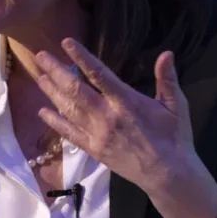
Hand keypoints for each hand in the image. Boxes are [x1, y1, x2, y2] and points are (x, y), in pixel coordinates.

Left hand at [35, 39, 216, 217]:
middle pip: (75, 90)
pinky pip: (70, 134)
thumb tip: (167, 53)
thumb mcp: (177, 105)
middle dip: (56, 72)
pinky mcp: (94, 150)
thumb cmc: (175, 137)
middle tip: (40, 56)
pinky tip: (43, 112)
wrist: (168, 175)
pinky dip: (55, 122)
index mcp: (126, 102)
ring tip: (39, 76)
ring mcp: (97, 135)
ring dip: (52, 92)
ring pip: (69, 110)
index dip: (82, 57)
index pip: (99, 74)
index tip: (66, 43)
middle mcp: (107, 117)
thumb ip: (168, 79)